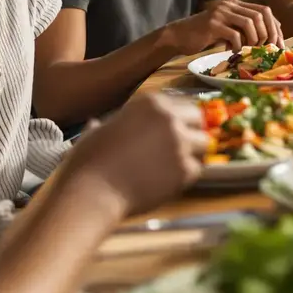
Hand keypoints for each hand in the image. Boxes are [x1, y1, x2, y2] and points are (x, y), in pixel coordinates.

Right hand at [61, 94, 207, 215]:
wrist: (92, 190)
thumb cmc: (88, 160)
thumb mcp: (97, 131)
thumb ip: (108, 125)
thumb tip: (95, 125)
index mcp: (151, 102)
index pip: (183, 103)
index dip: (179, 119)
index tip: (174, 130)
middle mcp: (170, 117)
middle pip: (198, 119)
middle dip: (191, 132)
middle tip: (179, 148)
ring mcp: (180, 143)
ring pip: (204, 144)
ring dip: (193, 153)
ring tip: (174, 166)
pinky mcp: (185, 169)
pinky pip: (197, 169)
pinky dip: (186, 177)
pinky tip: (167, 181)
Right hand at [167, 0, 282, 52]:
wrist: (179, 36)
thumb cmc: (205, 36)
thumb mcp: (228, 30)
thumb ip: (245, 30)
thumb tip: (270, 40)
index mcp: (236, 4)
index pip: (264, 10)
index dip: (275, 27)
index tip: (279, 44)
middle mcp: (230, 5)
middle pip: (261, 14)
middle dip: (269, 33)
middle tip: (268, 49)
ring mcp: (221, 13)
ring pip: (250, 22)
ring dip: (255, 39)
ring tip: (250, 50)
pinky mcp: (212, 24)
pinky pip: (234, 34)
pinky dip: (238, 46)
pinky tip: (233, 52)